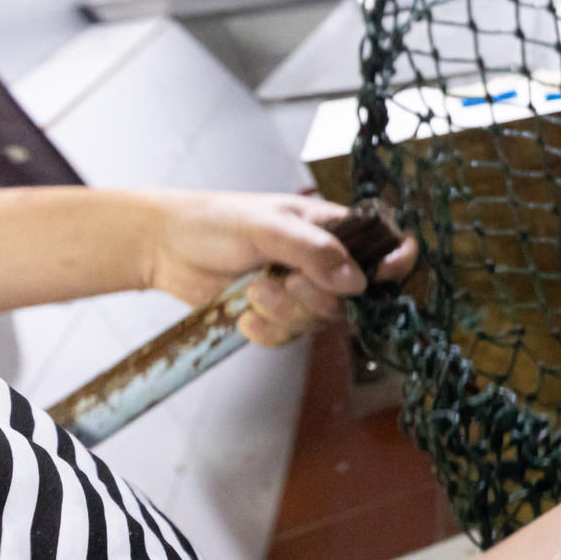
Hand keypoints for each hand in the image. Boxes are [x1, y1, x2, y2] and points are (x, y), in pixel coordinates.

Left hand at [144, 192, 417, 347]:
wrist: (165, 248)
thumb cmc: (216, 221)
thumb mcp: (267, 226)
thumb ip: (314, 251)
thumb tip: (357, 281)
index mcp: (334, 229)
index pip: (387, 246)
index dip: (395, 263)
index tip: (381, 276)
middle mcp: (326, 263)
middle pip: (353, 299)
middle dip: (313, 297)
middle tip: (281, 278)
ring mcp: (302, 292)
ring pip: (319, 322)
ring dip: (283, 312)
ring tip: (252, 290)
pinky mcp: (278, 317)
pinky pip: (289, 339)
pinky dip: (265, 330)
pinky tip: (243, 313)